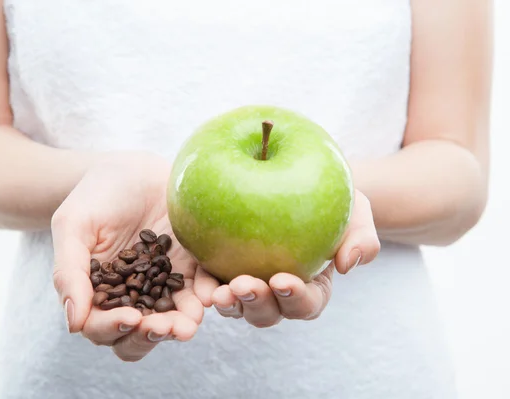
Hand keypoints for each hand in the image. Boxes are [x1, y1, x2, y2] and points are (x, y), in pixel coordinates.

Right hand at [51, 152, 203, 360]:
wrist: (131, 169)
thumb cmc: (94, 196)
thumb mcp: (73, 227)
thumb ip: (69, 273)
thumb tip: (73, 324)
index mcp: (96, 292)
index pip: (100, 325)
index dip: (112, 328)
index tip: (130, 318)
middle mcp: (129, 295)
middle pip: (137, 333)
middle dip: (149, 336)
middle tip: (163, 327)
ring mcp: (161, 284)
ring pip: (170, 319)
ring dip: (179, 326)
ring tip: (188, 324)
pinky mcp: (189, 267)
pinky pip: (198, 290)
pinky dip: (204, 297)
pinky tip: (209, 295)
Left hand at [193, 189, 379, 327]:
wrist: (298, 182)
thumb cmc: (333, 199)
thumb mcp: (356, 210)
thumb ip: (362, 236)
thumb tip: (349, 264)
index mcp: (311, 287)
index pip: (306, 302)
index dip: (296, 298)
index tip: (283, 281)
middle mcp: (277, 293)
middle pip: (267, 312)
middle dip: (256, 303)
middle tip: (243, 285)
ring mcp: (247, 284)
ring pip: (236, 305)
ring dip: (228, 303)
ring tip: (218, 292)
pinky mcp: (220, 270)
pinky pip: (210, 284)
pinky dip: (204, 287)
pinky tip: (198, 281)